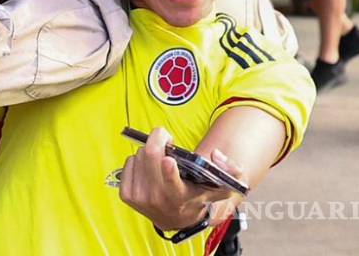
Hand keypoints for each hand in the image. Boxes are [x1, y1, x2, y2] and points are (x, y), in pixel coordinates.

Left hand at [118, 128, 243, 230]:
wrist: (176, 218)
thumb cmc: (198, 197)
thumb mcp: (222, 188)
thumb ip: (231, 171)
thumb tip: (216, 155)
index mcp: (180, 197)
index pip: (172, 184)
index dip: (169, 171)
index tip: (169, 160)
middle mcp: (158, 199)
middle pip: (150, 156)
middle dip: (159, 139)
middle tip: (167, 139)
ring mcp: (140, 198)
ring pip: (139, 155)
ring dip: (149, 151)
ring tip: (160, 160)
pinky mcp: (127, 195)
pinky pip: (128, 162)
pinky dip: (138, 160)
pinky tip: (148, 169)